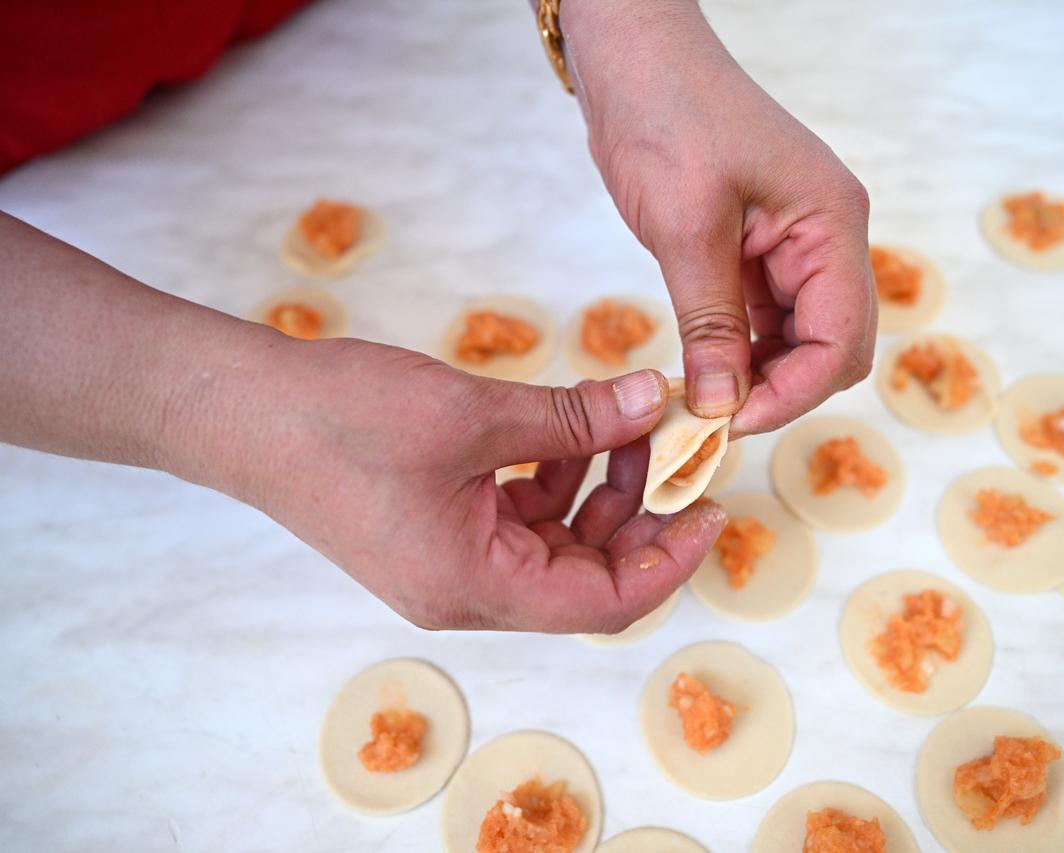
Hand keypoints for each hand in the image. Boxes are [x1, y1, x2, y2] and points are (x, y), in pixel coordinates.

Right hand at [230, 339, 726, 631]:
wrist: (242, 412)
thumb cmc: (343, 421)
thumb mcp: (475, 414)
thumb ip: (573, 418)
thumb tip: (653, 403)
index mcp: (477, 587)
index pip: (606, 602)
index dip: (669, 559)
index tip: (713, 508)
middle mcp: (467, 590)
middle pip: (586, 575)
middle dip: (640, 513)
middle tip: (677, 451)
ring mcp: (448, 562)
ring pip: (555, 543)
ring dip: (599, 488)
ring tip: (627, 424)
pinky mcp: (434, 530)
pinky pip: (517, 518)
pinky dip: (553, 477)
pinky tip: (570, 428)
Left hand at [561, 0, 876, 433]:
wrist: (635, 60)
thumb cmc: (667, 116)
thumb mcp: (687, 226)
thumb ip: (711, 322)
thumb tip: (724, 406)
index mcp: (832, 225)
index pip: (841, 340)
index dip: (791, 394)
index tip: (729, 423)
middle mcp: (827, 239)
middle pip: (832, 347)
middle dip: (780, 391)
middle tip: (714, 420)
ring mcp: (795, 245)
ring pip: (797, 339)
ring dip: (757, 376)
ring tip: (701, 402)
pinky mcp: (759, 250)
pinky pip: (764, 319)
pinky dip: (738, 350)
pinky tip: (702, 369)